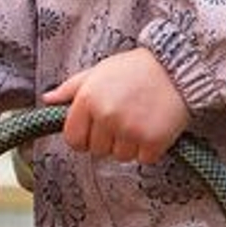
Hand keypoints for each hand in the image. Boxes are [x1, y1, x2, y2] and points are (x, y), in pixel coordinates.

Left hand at [42, 48, 191, 163]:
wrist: (179, 67)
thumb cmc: (136, 69)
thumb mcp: (98, 71)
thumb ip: (71, 88)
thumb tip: (47, 100)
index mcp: (88, 99)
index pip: (73, 139)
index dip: (83, 139)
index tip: (95, 132)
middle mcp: (106, 116)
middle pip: (97, 150)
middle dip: (108, 140)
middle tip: (124, 119)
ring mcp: (130, 130)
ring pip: (120, 156)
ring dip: (129, 145)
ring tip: (140, 120)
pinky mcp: (153, 140)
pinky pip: (144, 159)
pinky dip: (150, 149)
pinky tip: (155, 127)